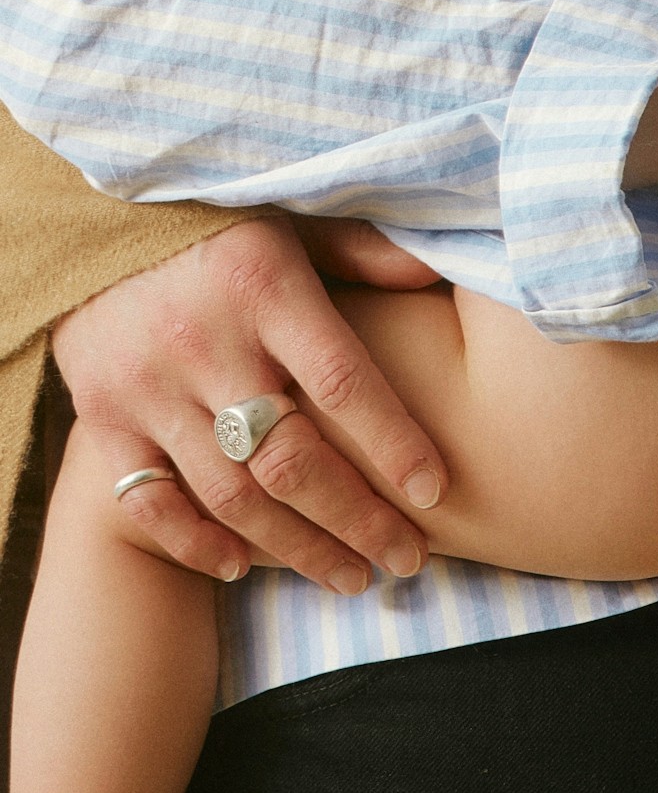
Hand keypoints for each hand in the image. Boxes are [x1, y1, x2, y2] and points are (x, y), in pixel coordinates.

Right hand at [53, 216, 447, 587]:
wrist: (87, 223)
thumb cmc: (217, 224)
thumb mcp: (291, 215)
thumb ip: (359, 249)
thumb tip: (434, 275)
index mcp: (262, 288)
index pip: (342, 382)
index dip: (394, 444)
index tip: (435, 492)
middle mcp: (204, 343)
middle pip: (293, 457)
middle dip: (359, 519)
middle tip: (407, 559)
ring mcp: (147, 387)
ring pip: (233, 494)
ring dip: (298, 547)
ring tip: (352, 577)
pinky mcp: (103, 416)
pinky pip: (150, 501)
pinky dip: (196, 543)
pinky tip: (243, 567)